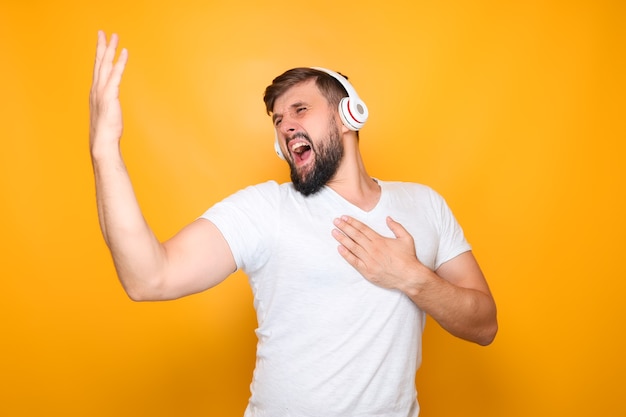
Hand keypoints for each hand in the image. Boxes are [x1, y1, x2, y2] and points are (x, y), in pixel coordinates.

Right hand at [89, 31, 127, 152]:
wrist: (102, 141)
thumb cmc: (105, 131)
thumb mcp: (106, 114)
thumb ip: (108, 105)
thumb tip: (111, 105)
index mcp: (95, 91)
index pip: (97, 69)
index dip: (99, 54)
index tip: (101, 42)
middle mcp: (96, 88)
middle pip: (99, 62)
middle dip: (101, 46)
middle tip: (103, 32)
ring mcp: (102, 91)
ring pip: (106, 65)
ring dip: (110, 49)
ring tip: (114, 37)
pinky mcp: (110, 95)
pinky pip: (116, 75)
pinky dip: (120, 63)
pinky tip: (124, 53)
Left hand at [332, 215, 424, 290]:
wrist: (409, 277)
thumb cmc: (408, 258)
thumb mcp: (406, 238)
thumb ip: (396, 227)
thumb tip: (388, 218)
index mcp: (380, 240)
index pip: (362, 229)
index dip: (352, 222)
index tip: (344, 217)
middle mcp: (372, 249)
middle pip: (355, 236)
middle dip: (344, 227)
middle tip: (335, 221)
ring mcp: (369, 260)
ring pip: (352, 247)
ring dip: (342, 239)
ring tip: (334, 232)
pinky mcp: (367, 271)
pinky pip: (354, 261)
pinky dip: (346, 255)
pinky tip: (339, 248)